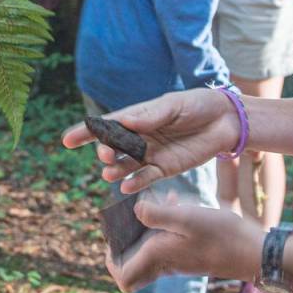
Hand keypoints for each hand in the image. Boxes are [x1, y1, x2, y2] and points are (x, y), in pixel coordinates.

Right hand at [61, 88, 240, 193]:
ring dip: (115, 170)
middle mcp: (140, 137)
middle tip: (106, 155)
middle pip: (113, 147)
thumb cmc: (197, 105)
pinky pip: (145, 177)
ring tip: (110, 173)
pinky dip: (134, 183)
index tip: (67, 140)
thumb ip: (151, 116)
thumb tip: (127, 123)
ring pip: (125, 165)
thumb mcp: (174, 105)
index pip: (107, 124)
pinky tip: (125, 187)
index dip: (86, 132)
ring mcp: (151, 154)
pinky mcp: (165, 168)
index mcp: (138, 117)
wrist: (225, 121)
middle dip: (104, 152)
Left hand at [107, 198, 264, 292]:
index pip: (123, 278)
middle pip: (133, 269)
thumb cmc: (222, 235)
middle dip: (125, 246)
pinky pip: (168, 243)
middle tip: (128, 221)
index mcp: (158, 257)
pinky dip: (165, 225)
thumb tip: (135, 211)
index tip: (114, 238)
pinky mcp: (191, 253)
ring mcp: (179, 260)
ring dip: (146, 230)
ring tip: (155, 204)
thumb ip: (157, 214)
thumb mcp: (188, 218)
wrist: (255, 251)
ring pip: (150, 252)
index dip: (112, 262)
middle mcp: (165, 264)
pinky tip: (177, 202)